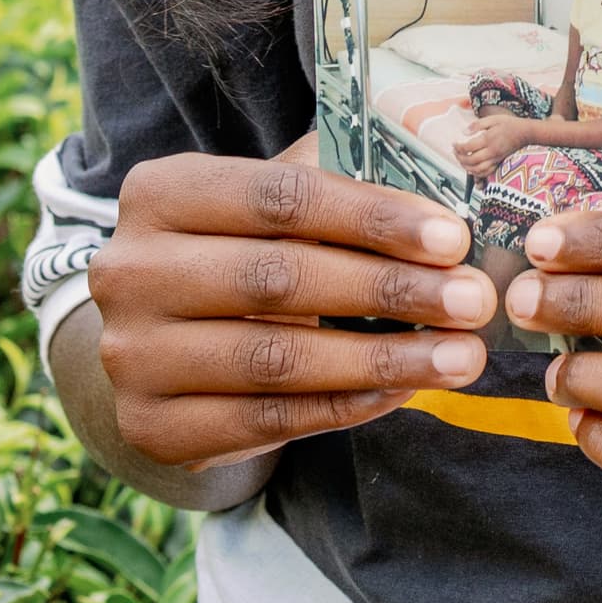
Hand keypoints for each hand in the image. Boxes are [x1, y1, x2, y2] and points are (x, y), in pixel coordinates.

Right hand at [88, 146, 492, 470]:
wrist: (157, 340)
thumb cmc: (237, 250)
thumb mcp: (266, 202)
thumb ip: (332, 181)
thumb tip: (439, 175)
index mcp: (159, 192)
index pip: (280, 197)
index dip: (372, 217)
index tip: (452, 239)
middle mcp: (128, 271)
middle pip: (279, 278)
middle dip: (390, 290)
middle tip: (473, 302)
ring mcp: (132, 356)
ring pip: (276, 359)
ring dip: (382, 359)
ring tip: (460, 356)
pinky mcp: (153, 427)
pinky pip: (267, 420)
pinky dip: (345, 406)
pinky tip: (403, 390)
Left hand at [454, 114, 525, 175]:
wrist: (526, 133)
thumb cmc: (510, 124)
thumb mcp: (493, 119)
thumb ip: (477, 124)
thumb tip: (463, 131)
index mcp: (488, 139)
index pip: (468, 147)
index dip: (458, 147)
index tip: (454, 144)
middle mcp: (492, 151)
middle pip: (471, 160)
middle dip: (459, 158)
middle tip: (455, 152)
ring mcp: (496, 158)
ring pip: (477, 169)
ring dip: (466, 167)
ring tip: (461, 160)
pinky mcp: (499, 162)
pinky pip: (486, 172)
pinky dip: (477, 173)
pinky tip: (472, 168)